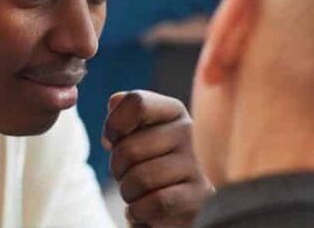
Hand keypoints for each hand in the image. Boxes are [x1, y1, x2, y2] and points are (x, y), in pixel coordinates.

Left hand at [104, 90, 212, 226]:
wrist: (173, 207)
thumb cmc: (147, 166)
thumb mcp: (134, 136)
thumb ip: (122, 114)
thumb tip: (114, 104)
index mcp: (173, 111)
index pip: (136, 102)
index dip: (114, 125)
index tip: (114, 140)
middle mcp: (191, 132)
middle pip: (128, 148)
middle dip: (117, 169)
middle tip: (129, 175)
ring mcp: (198, 164)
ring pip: (139, 179)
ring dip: (128, 193)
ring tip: (140, 193)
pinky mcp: (200, 197)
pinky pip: (154, 204)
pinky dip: (139, 212)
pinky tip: (146, 209)